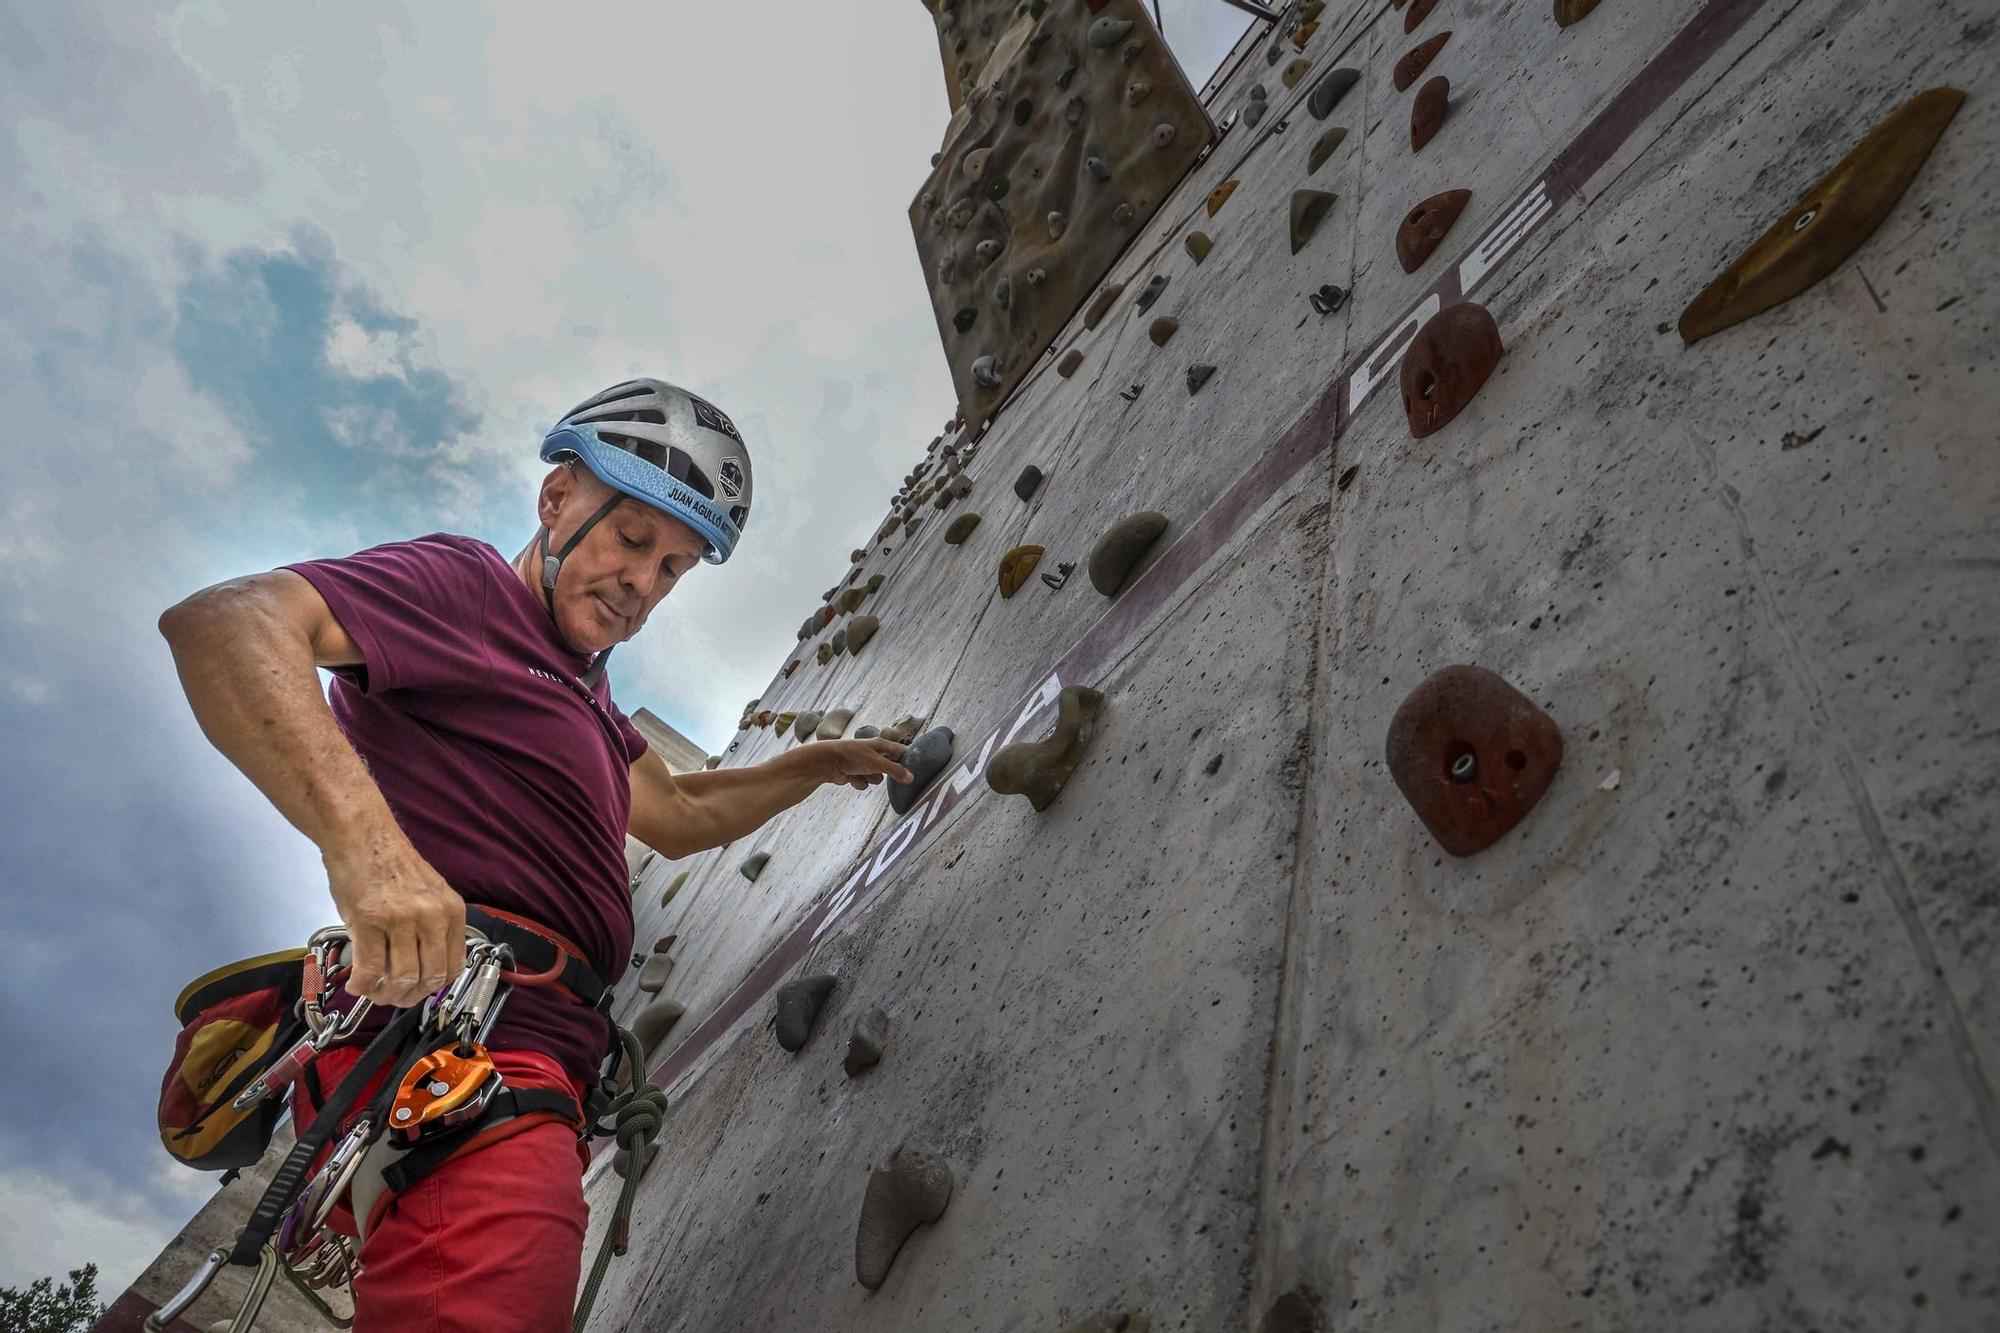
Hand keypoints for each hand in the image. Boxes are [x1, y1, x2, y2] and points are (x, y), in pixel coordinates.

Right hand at [322, 825, 467, 1007]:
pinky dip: (363, 985)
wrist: (361, 836)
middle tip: (394, 999)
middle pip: (429, 977)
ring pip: (401, 977)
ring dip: (386, 995)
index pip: (454, 966)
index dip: (434, 987)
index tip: (419, 991)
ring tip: (374, 993)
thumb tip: (424, 965)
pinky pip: (370, 968)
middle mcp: (432, 916)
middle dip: (410, 997)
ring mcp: (401, 920)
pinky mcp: (369, 922)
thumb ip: (432, 926)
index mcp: (451, 911)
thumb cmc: (391, 863)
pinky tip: (357, 985)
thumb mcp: (429, 893)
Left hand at [807, 738, 913, 790]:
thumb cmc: (852, 756)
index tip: (914, 771)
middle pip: (890, 767)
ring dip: (871, 778)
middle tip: (885, 774)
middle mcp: (874, 753)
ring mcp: (864, 764)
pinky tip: (851, 777)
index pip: (901, 751)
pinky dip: (859, 782)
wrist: (827, 762)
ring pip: (877, 778)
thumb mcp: (877, 763)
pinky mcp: (855, 774)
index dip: (908, 760)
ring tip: (862, 773)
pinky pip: (865, 783)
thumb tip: (911, 778)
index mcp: (881, 744)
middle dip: (886, 774)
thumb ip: (895, 771)